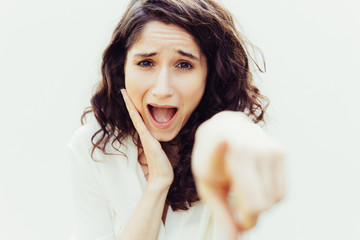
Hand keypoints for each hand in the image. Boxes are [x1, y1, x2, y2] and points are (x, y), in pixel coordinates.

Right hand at [121, 89, 173, 187]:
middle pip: (134, 115)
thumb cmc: (162, 165)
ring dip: (130, 106)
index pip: (138, 118)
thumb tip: (158, 138)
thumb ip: (158, 143)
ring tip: (125, 94)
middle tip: (123, 90)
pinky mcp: (149, 142)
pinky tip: (133, 109)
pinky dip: (136, 117)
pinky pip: (141, 127)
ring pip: (136, 118)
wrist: (162, 177)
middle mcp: (144, 135)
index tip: (129, 97)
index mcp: (147, 136)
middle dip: (129, 102)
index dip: (134, 107)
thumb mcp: (161, 150)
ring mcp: (145, 138)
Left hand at [192, 111, 284, 239]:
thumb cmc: (211, 153)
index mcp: (237, 155)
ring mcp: (272, 150)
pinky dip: (268, 195)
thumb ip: (220, 212)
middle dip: (249, 214)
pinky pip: (281, 190)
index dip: (246, 218)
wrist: (223, 127)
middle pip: (264, 206)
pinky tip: (253, 182)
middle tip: (235, 206)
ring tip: (242, 189)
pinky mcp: (281, 152)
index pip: (251, 203)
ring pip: (275, 200)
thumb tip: (233, 238)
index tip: (241, 224)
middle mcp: (258, 150)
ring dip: (260, 204)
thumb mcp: (206, 182)